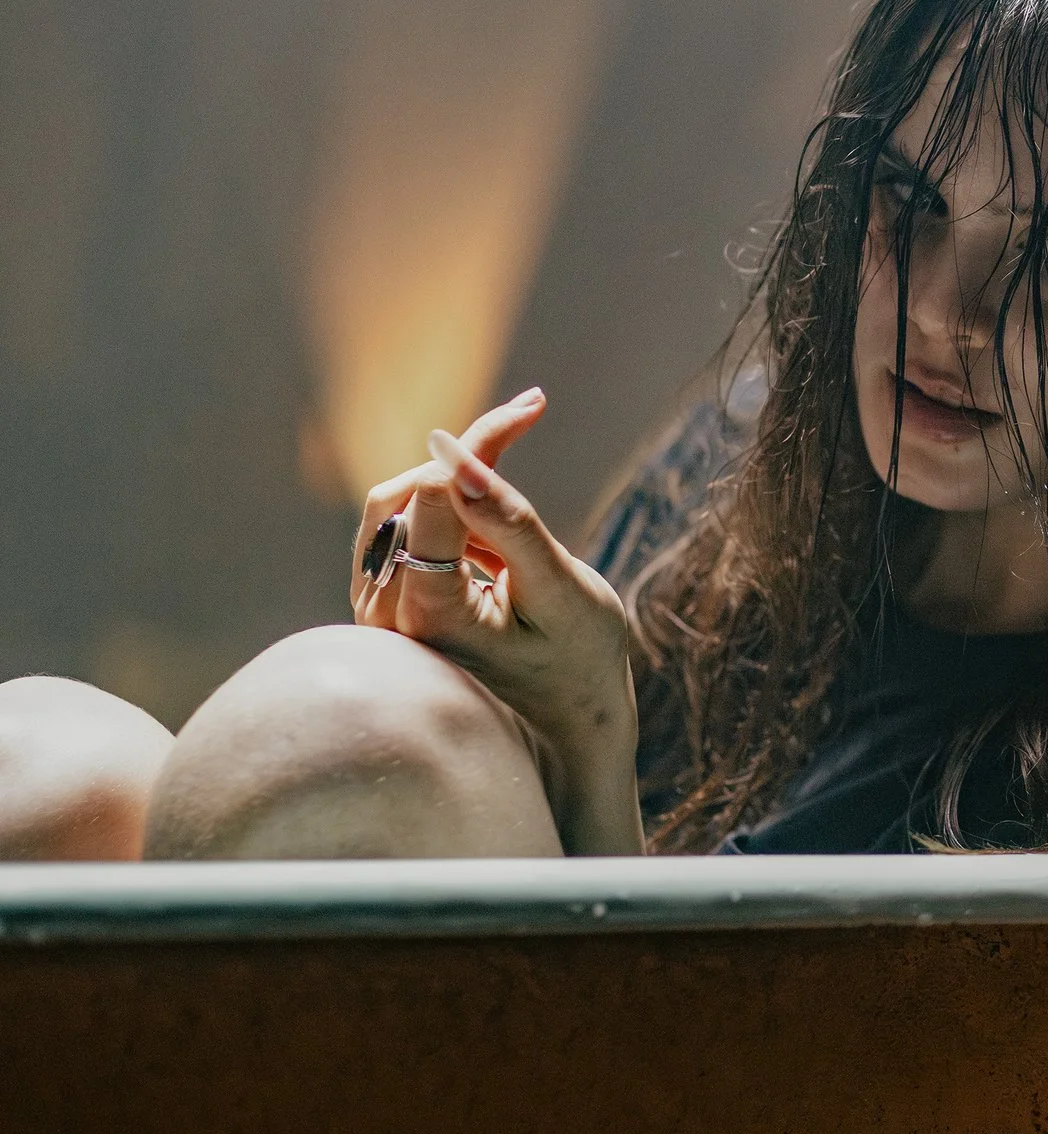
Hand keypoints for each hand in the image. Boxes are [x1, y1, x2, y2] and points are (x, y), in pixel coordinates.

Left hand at [351, 389, 642, 854]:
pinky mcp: (391, 605)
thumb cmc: (579, 664)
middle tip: (528, 414)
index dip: (480, 445)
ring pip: (398, 507)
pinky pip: (404, 530)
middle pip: (405, 496)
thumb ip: (507, 522)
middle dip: (465, 457)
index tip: (531, 408)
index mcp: (428, 614)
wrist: (568, 725)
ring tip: (514, 462)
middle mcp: (386, 616)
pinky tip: (496, 513)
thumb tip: (452, 455)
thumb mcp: (561, 589)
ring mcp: (381, 614)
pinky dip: (450, 506)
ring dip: (456, 479)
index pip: (434, 496)